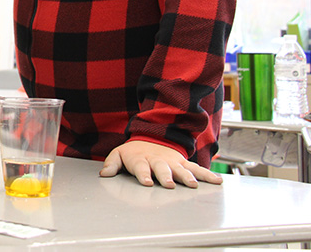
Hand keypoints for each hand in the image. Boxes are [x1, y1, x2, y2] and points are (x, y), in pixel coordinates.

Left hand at [99, 140, 222, 188]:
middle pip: (162, 168)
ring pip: (180, 169)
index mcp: (141, 159)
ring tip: (193, 185)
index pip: (141, 167)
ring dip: (186, 176)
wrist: (150, 137)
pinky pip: (196, 168)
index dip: (143, 175)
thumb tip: (104, 174)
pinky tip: (217, 181)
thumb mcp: (119, 154)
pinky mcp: (182, 162)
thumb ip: (111, 164)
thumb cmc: (133, 152)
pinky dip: (207, 175)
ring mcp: (172, 161)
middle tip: (169, 184)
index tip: (146, 183)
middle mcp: (158, 160)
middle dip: (166, 176)